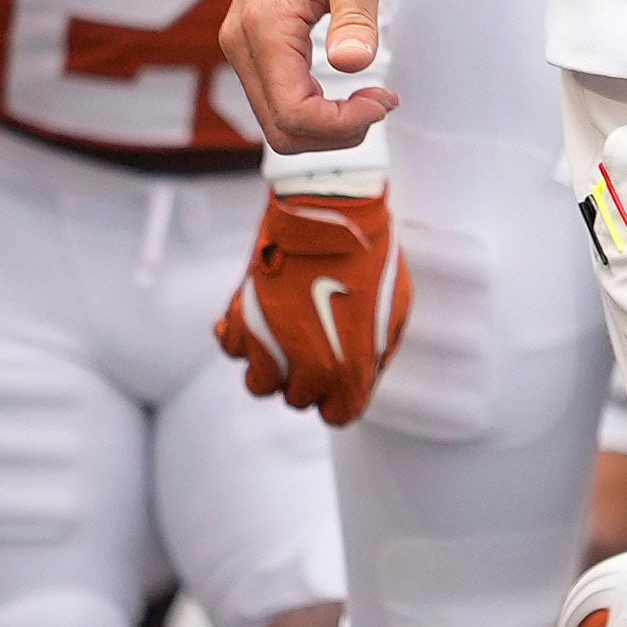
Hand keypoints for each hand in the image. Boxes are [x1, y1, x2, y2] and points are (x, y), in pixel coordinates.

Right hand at [216, 143, 407, 424]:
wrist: (333, 211)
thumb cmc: (372, 256)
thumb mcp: (396, 310)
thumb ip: (377, 352)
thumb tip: (364, 374)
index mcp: (350, 371)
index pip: (337, 415)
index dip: (338, 398)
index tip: (338, 378)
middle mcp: (308, 367)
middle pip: (297, 399)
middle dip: (305, 378)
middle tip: (314, 343)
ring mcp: (272, 343)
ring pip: (259, 383)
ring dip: (270, 365)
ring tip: (282, 336)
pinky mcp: (243, 315)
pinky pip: (230, 347)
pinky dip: (238, 337)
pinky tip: (256, 318)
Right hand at [228, 0, 400, 150]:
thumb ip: (354, 17)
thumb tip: (353, 62)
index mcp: (264, 25)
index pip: (293, 112)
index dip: (342, 124)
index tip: (383, 99)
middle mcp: (242, 40)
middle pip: (280, 128)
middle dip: (335, 132)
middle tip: (381, 102)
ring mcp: (246, 42)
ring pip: (277, 118)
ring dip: (326, 124)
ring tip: (371, 97)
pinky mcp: (257, 41)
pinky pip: (279, 96)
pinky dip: (314, 107)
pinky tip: (350, 90)